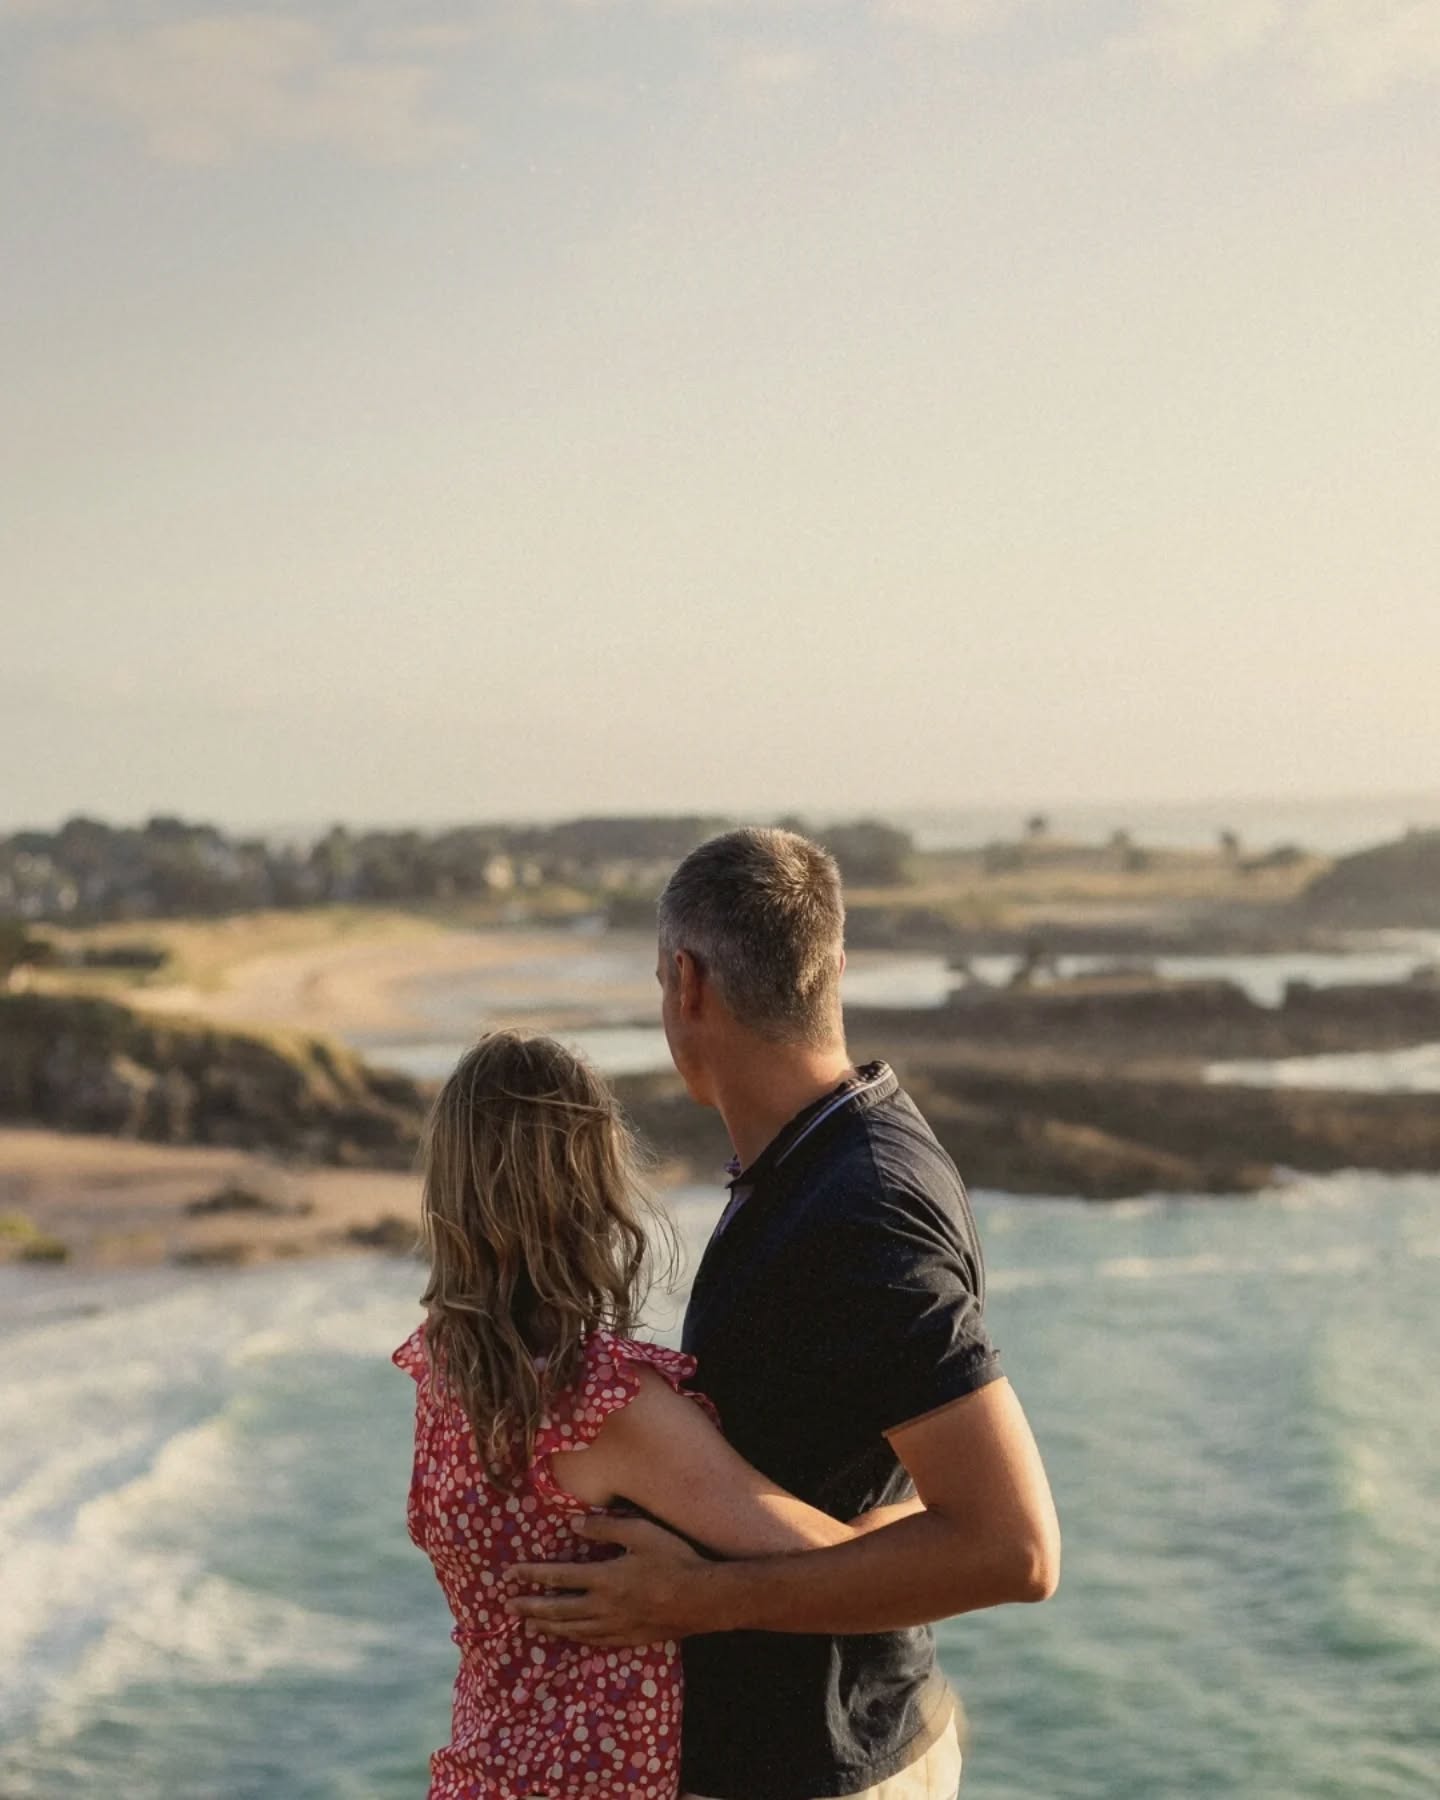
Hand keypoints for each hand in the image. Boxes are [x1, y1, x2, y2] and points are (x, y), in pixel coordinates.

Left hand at [506, 1516, 714, 1646]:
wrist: (703, 1599)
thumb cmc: (674, 1559)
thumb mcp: (641, 1532)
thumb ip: (605, 1529)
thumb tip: (573, 1526)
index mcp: (604, 1579)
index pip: (558, 1578)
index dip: (531, 1576)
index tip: (509, 1575)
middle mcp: (603, 1607)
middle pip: (558, 1610)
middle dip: (530, 1608)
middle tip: (508, 1607)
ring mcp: (615, 1627)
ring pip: (572, 1630)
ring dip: (547, 1627)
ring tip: (528, 1626)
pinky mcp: (628, 1639)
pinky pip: (593, 1642)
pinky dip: (574, 1639)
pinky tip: (569, 1637)